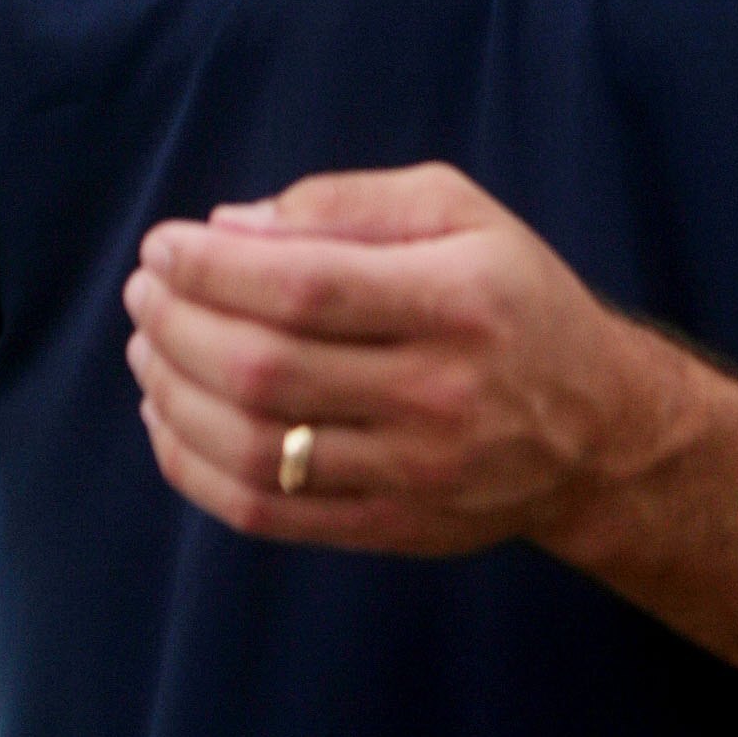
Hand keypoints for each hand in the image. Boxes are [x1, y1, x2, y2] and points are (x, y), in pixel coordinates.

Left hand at [124, 162, 687, 561]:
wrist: (594, 432)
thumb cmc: (512, 296)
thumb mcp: (456, 209)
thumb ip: (344, 206)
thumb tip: (231, 225)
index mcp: (457, 299)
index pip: (306, 289)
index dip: (215, 269)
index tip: (164, 247)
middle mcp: (437, 393)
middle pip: (269, 372)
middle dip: (180, 326)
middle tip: (143, 292)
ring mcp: (412, 475)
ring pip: (258, 449)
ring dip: (176, 395)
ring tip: (146, 348)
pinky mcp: (389, 531)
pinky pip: (266, 513)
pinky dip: (196, 468)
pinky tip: (168, 420)